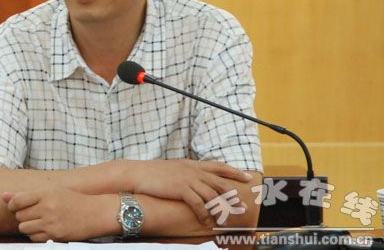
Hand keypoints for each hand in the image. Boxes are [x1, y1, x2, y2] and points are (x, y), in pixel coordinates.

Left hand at [2, 188, 117, 241]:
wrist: (95, 213)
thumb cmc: (74, 200)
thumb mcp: (53, 192)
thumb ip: (26, 195)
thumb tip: (3, 196)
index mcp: (46, 193)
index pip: (17, 200)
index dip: (12, 205)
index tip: (15, 207)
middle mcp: (47, 207)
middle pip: (20, 215)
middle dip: (23, 215)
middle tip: (34, 213)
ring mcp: (51, 222)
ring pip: (24, 228)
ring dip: (28, 226)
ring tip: (39, 221)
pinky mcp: (55, 235)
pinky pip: (34, 238)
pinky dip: (36, 235)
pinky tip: (45, 229)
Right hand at [127, 159, 252, 226]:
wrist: (139, 173)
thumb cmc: (154, 172)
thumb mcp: (174, 168)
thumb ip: (187, 172)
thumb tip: (195, 178)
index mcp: (193, 164)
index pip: (219, 166)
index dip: (234, 172)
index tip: (247, 177)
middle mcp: (193, 170)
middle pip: (220, 182)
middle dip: (233, 194)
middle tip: (243, 205)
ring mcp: (188, 179)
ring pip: (212, 194)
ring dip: (220, 208)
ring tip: (226, 219)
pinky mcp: (181, 189)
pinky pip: (198, 204)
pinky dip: (204, 214)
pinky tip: (207, 222)